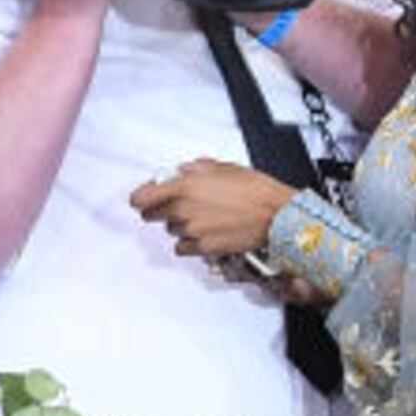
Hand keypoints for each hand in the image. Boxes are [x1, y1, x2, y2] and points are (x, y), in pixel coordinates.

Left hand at [130, 158, 294, 265]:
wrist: (276, 214)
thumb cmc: (254, 189)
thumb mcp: (221, 167)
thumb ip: (193, 169)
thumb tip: (181, 172)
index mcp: (183, 187)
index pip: (139, 198)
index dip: (142, 197)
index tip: (146, 197)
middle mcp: (182, 211)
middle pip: (151, 215)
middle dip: (161, 209)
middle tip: (179, 204)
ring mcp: (191, 231)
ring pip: (170, 230)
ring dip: (180, 224)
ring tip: (204, 216)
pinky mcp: (202, 248)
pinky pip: (182, 247)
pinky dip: (189, 242)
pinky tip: (204, 232)